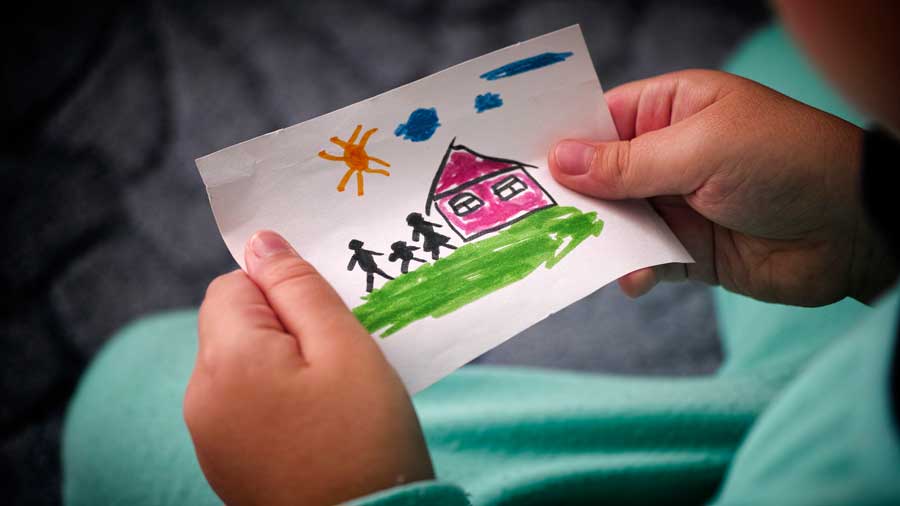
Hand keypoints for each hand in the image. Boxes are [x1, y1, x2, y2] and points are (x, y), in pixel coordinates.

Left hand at [184, 231, 433, 505]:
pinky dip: (277, 399)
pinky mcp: (225, 463)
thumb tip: (260, 240)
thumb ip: (299, 287)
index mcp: (225, 360)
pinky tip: (317, 424)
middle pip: (234, 325)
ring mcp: (208, 436)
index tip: (328, 319)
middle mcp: (200, 396)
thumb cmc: (364, 441)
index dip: (284, 290)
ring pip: (241, 364)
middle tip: (339, 357)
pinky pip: (244, 404)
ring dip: (284, 363)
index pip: (235, 284)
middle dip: (286, 327)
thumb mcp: (345, 348)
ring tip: (333, 396)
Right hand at [550, 69, 897, 305]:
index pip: (599, 119)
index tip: (516, 161)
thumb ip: (627, 163)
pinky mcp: (686, 250)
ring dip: (597, 237)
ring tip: (572, 250)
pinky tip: (633, 277)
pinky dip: (630, 269)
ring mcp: (675, 204)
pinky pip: (641, 258)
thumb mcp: (701, 150)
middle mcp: (667, 155)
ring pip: (614, 220)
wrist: (855, 231)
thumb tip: (560, 159)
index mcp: (671, 109)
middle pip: (598, 174)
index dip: (560, 139)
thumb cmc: (785, 162)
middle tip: (527, 215)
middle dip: (569, 196)